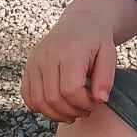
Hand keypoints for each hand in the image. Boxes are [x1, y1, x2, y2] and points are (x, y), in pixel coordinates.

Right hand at [20, 8, 116, 124]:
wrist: (80, 22)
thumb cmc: (97, 40)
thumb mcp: (109, 54)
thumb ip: (106, 78)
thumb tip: (100, 100)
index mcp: (69, 52)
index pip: (70, 90)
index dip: (83, 104)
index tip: (94, 103)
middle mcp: (47, 56)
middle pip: (53, 98)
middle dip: (71, 111)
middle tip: (85, 110)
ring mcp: (35, 61)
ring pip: (38, 100)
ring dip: (55, 114)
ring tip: (72, 112)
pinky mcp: (29, 66)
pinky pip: (27, 94)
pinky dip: (39, 107)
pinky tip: (56, 107)